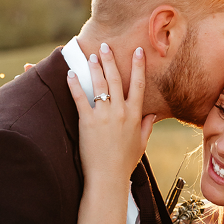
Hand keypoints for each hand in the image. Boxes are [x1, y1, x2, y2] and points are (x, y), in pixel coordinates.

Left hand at [66, 41, 156, 184]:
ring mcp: (104, 116)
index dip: (139, 66)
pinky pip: (80, 99)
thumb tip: (152, 115)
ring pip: (100, 85)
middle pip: (116, 79)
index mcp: (135, 115)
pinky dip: (75, 85)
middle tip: (106, 46)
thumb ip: (146, 127)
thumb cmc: (124, 163)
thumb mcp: (140, 144)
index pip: (139, 85)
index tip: (138, 51)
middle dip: (111, 60)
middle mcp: (120, 112)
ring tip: (91, 55)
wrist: (108, 177)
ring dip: (95, 68)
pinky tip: (71, 74)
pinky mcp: (87, 122)